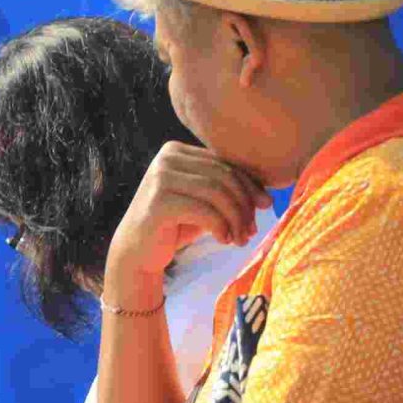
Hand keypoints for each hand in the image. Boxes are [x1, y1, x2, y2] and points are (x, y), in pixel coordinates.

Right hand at [104, 142, 270, 300]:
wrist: (136, 252)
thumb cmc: (173, 225)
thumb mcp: (202, 201)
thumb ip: (224, 189)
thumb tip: (266, 195)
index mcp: (176, 150)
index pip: (224, 162)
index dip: (250, 184)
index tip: (265, 206)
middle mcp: (166, 158)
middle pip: (223, 175)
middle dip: (244, 204)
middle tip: (251, 230)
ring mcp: (160, 178)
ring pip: (217, 192)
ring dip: (235, 218)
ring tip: (240, 239)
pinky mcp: (159, 202)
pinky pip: (204, 211)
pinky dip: (221, 227)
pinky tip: (224, 240)